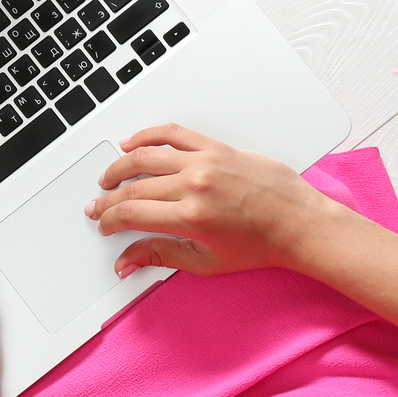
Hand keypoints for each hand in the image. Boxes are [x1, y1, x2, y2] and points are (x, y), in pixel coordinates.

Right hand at [86, 124, 348, 277]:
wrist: (299, 223)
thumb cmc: (261, 245)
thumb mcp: (207, 262)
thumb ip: (161, 256)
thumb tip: (125, 262)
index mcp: (192, 217)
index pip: (131, 213)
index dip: (109, 219)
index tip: (104, 224)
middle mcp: (195, 185)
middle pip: (133, 187)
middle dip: (108, 199)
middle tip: (98, 205)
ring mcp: (205, 162)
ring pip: (144, 157)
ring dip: (118, 167)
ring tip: (108, 178)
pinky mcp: (216, 147)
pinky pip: (172, 133)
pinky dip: (147, 136)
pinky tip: (132, 143)